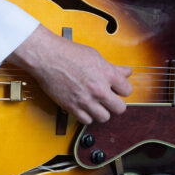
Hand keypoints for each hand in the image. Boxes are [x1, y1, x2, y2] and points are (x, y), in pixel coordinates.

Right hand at [7, 25, 132, 124]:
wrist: (47, 57)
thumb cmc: (69, 53)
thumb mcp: (96, 56)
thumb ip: (113, 68)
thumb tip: (126, 72)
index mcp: (108, 74)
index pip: (127, 90)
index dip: (123, 89)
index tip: (118, 89)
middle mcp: (99, 89)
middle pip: (120, 108)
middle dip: (116, 104)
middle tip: (109, 99)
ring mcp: (85, 100)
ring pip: (104, 118)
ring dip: (102, 112)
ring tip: (97, 104)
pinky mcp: (72, 107)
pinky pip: (86, 121)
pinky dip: (87, 116)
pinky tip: (84, 107)